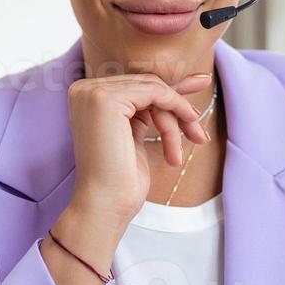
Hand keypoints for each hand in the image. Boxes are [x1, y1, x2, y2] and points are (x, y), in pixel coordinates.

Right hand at [66, 70, 213, 227]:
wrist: (105, 204)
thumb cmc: (121, 178)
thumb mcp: (138, 133)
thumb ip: (151, 106)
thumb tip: (191, 79)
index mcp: (87, 96)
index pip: (137, 84)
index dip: (171, 92)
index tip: (200, 86)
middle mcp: (84, 89)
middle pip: (147, 85)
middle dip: (179, 108)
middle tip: (201, 133)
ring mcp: (93, 93)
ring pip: (154, 89)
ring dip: (177, 117)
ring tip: (195, 140)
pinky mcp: (106, 100)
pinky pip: (155, 92)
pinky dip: (175, 108)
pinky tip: (185, 132)